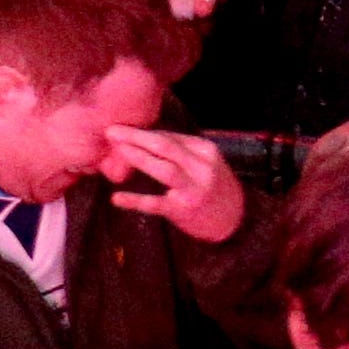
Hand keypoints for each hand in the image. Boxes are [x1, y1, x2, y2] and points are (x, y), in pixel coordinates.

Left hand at [100, 122, 247, 245]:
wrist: (236, 219)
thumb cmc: (215, 187)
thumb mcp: (206, 163)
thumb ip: (183, 152)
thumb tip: (149, 139)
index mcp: (205, 150)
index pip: (171, 137)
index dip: (145, 133)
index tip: (123, 129)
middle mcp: (201, 167)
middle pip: (165, 146)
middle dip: (137, 137)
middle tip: (112, 131)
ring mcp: (193, 188)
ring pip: (163, 168)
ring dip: (138, 158)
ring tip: (117, 151)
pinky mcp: (183, 210)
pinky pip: (156, 204)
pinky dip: (135, 200)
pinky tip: (117, 198)